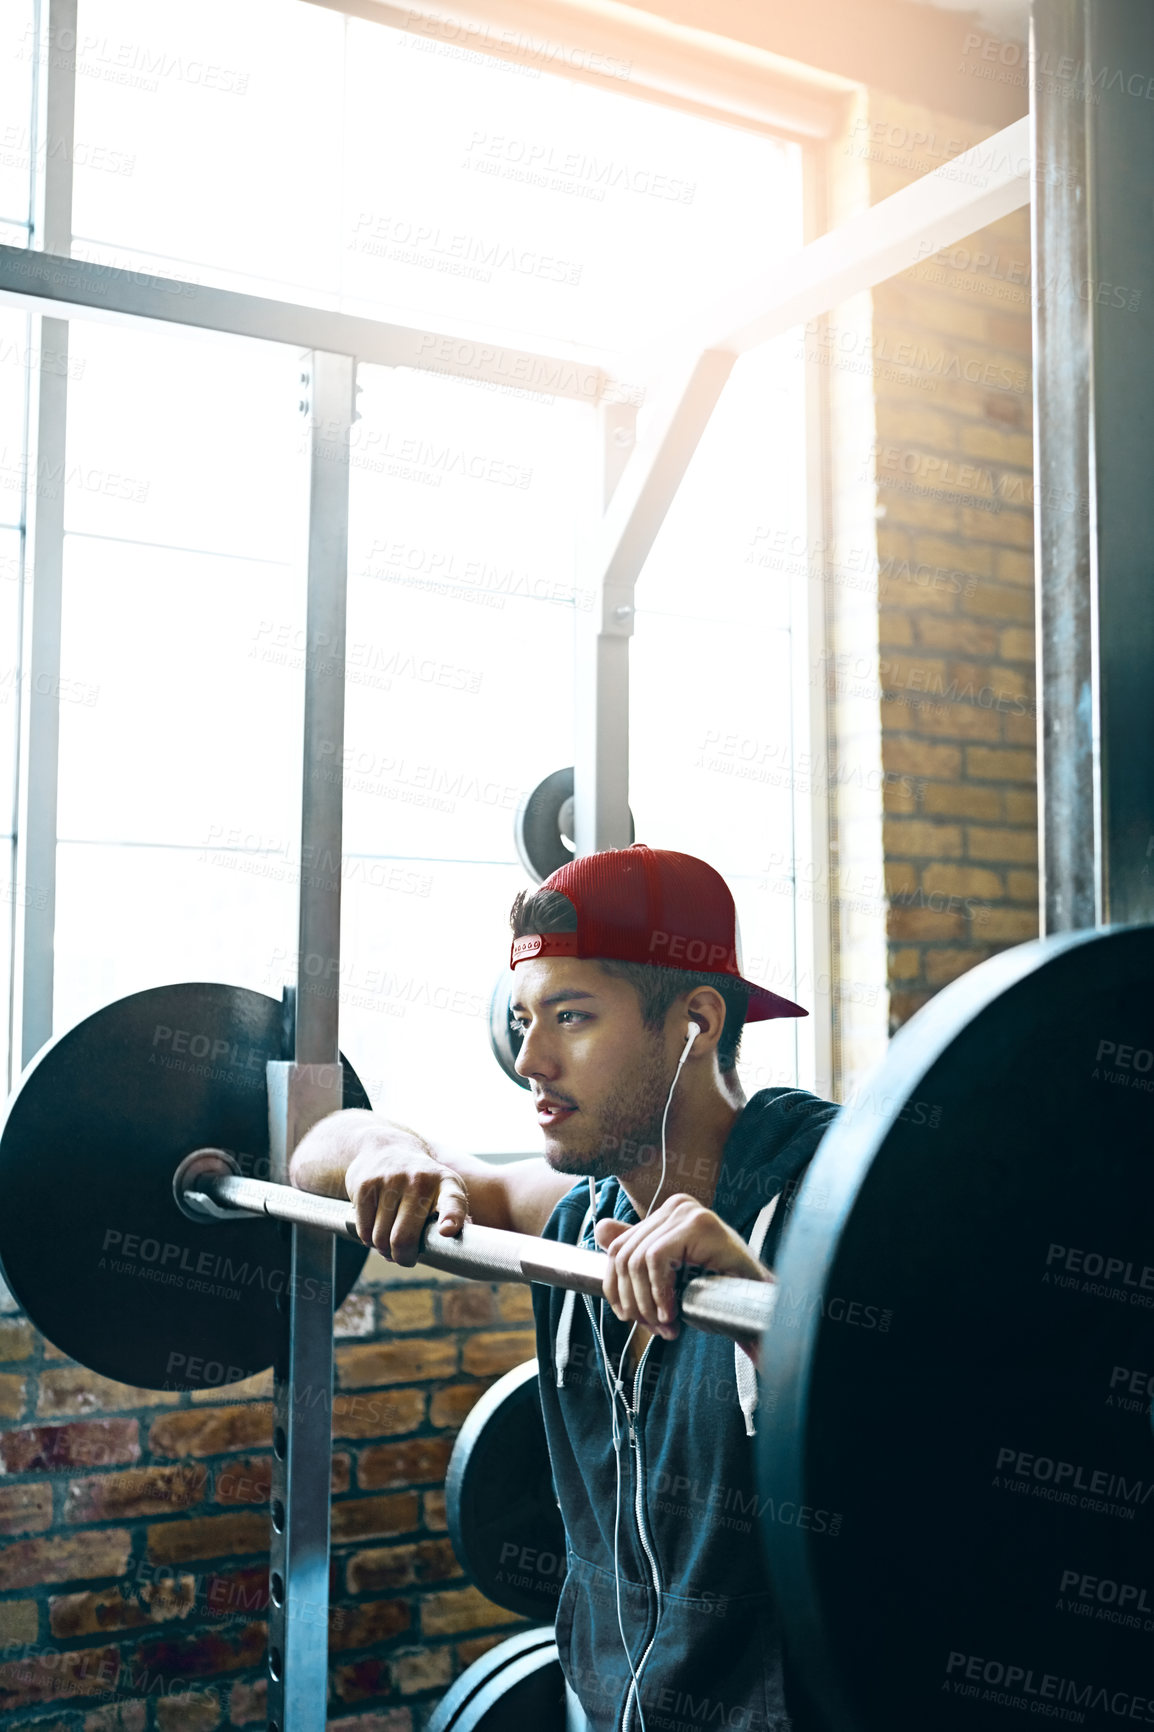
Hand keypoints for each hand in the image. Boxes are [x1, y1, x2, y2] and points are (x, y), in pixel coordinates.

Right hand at [344, 1136, 468, 1264]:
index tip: (447, 1231)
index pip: (452, 1202)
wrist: (387, 1148)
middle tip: (405, 1258)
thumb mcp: (444, 1190)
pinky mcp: (366, 1185)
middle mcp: (419, 1180)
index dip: (451, 1218)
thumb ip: (454, 1218)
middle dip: (403, 1257)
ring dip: (384, 1249)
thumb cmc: (422, 1182)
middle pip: (404, 1237)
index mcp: (446, 1184)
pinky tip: (376, 1231)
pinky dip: (369, 1240)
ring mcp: (390, 1180)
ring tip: (390, 1242)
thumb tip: (466, 1249)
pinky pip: (364, 1231)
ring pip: (381, 1238)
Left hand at [593, 1193, 774, 1340]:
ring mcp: (687, 1211)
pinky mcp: (699, 1223)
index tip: (636, 1319)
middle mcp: (675, 1205)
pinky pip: (656, 1259)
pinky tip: (673, 1313)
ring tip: (667, 1325)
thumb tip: (600, 1228)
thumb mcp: (667, 1277)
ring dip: (648, 1303)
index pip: (618, 1249)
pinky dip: (659, 1293)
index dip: (618, 1290)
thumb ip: (636, 1253)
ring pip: (637, 1259)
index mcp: (665, 1214)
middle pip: (624, 1255)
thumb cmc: (716, 1292)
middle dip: (634, 1301)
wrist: (759, 1306)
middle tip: (656, 1328)